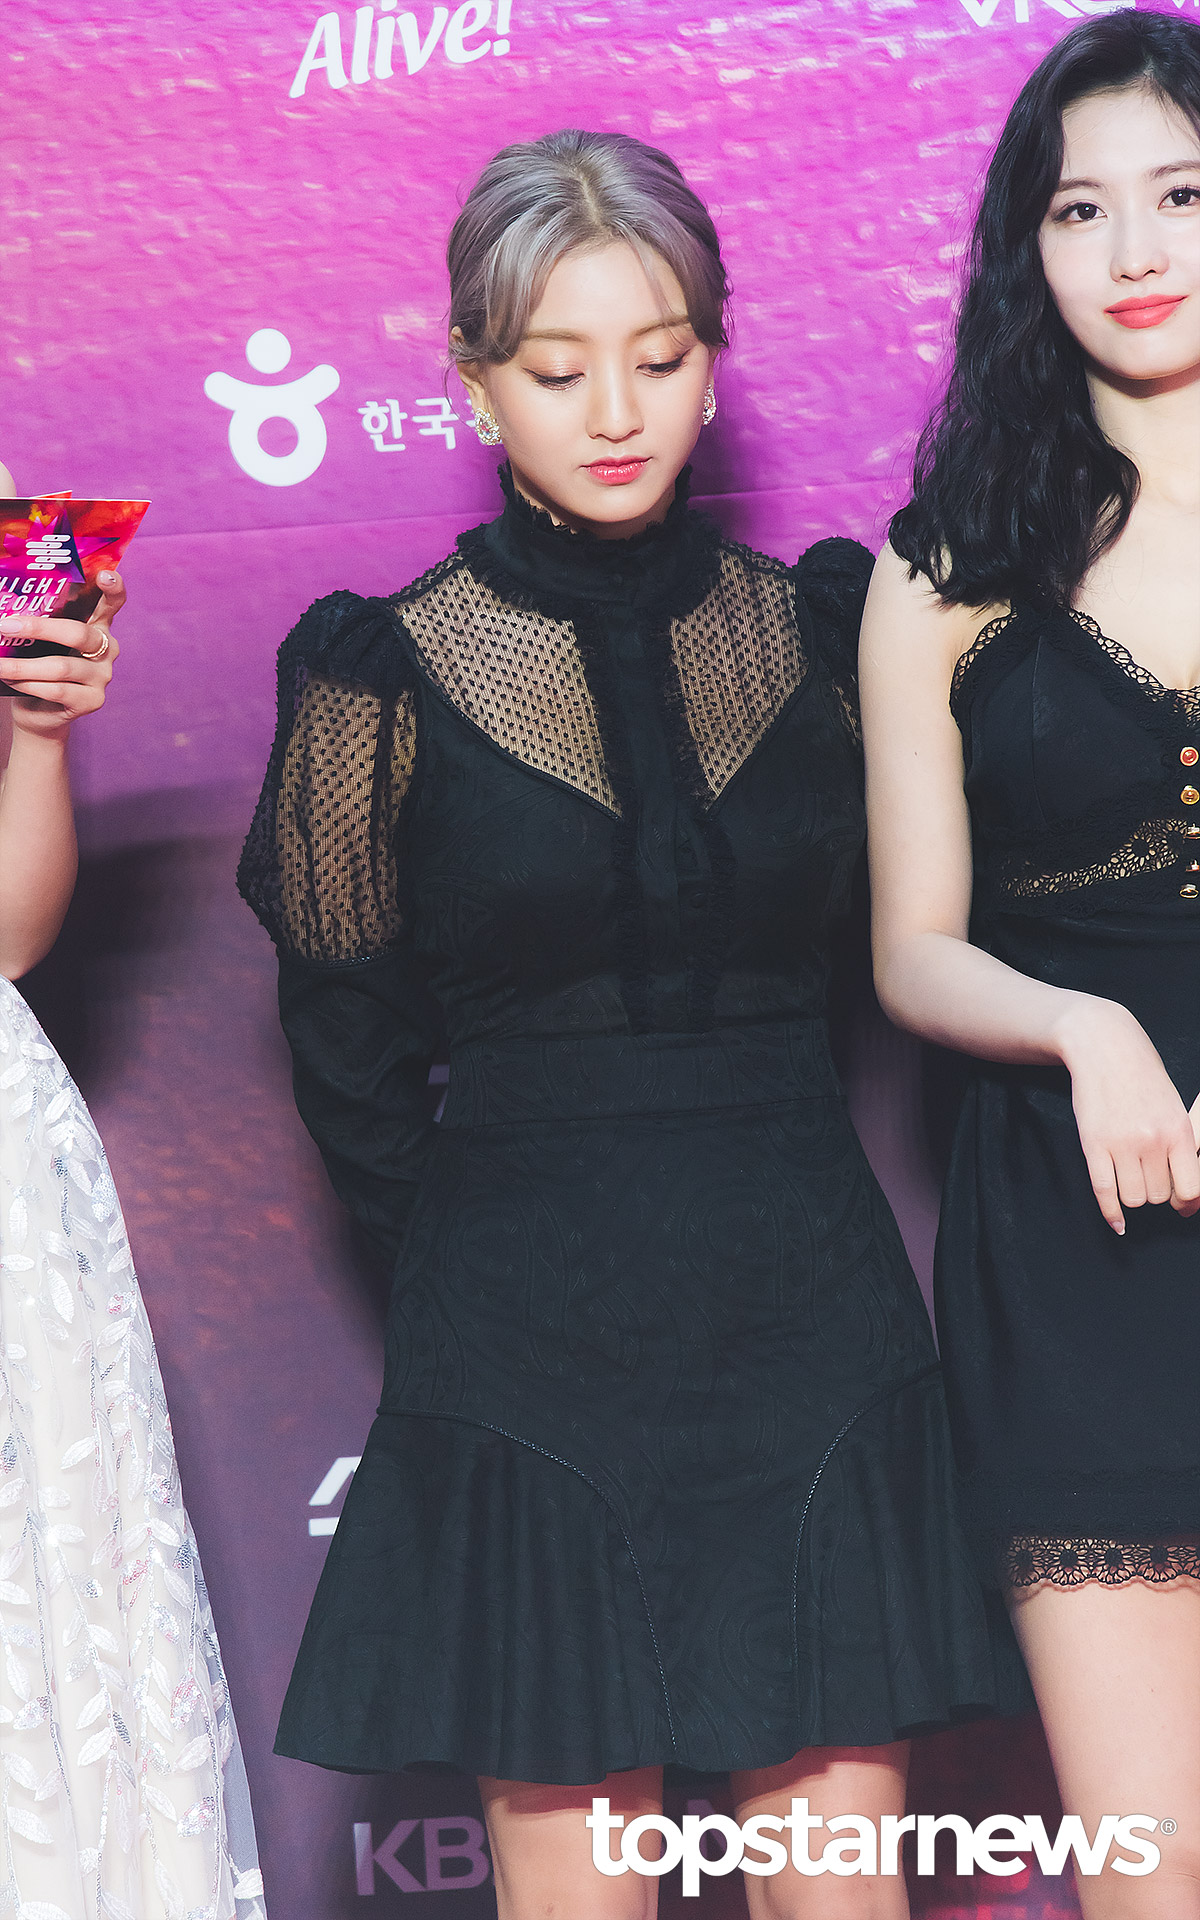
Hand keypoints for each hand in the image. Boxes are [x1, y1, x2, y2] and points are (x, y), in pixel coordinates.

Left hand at [0, 570, 123, 738]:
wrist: (40, 712)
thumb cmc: (38, 667)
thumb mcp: (41, 641)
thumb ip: (39, 623)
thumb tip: (6, 612)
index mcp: (97, 627)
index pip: (112, 603)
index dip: (113, 588)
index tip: (104, 575)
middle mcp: (107, 650)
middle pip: (78, 634)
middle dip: (38, 629)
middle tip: (5, 626)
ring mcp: (103, 677)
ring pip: (61, 667)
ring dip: (23, 666)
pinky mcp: (92, 701)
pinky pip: (57, 690)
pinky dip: (29, 685)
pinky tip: (12, 681)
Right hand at [1057, 996, 1199, 1232]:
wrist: (1106, 1049)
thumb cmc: (1143, 1078)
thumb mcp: (1174, 1108)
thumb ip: (1181, 1146)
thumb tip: (1188, 1193)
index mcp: (1179, 1131)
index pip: (1190, 1188)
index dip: (1185, 1201)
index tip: (1179, 1202)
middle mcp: (1152, 1140)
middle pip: (1158, 1195)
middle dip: (1154, 1192)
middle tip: (1147, 1177)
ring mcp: (1121, 1143)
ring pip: (1133, 1197)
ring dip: (1132, 1196)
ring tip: (1130, 1179)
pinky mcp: (1093, 1144)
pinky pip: (1104, 1191)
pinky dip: (1110, 1213)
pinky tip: (1117, 1223)